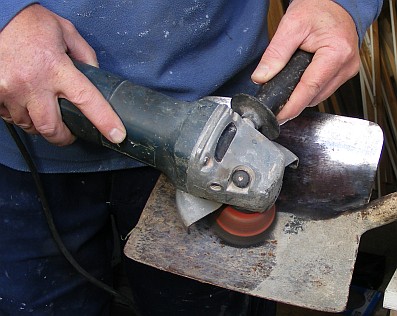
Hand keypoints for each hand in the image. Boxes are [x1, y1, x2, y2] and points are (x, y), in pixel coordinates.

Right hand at [0, 4, 125, 145]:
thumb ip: (84, 54)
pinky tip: (25, 103)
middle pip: (52, 128)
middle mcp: (33, 83)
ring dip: (40, 124)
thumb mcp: (65, 31)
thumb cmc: (28, 22)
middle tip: (69, 133)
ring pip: (30, 126)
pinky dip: (20, 116)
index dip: (104, 121)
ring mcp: (11, 91)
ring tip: (45, 111)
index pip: (87, 100)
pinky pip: (10, 118)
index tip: (116, 134)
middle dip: (63, 137)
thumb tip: (95, 75)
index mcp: (56, 67)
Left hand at [251, 0, 359, 123]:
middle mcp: (346, 65)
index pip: (309, 89)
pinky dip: (309, 90)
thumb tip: (261, 77)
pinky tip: (299, 83)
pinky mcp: (344, 72)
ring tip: (286, 89)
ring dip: (301, 97)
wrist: (336, 1)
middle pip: (314, 96)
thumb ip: (275, 53)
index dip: (291, 107)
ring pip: (319, 96)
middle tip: (275, 102)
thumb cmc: (319, 7)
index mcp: (336, 53)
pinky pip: (323, 89)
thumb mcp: (291, 26)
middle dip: (294, 102)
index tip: (278, 116)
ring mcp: (347, 70)